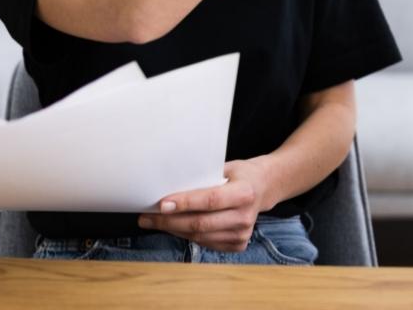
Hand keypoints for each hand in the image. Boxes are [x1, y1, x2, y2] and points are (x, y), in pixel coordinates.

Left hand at [138, 158, 274, 251]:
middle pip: (200, 223)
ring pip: (199, 236)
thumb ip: (205, 177)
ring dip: (173, 230)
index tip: (161, 204)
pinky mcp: (237, 244)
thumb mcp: (227, 167)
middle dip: (169, 221)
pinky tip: (175, 227)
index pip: (210, 200)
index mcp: (245, 193)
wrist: (265, 187)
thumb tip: (170, 184)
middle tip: (147, 217)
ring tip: (154, 222)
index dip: (185, 203)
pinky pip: (204, 243)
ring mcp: (242, 233)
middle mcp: (245, 216)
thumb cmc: (241, 174)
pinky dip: (187, 235)